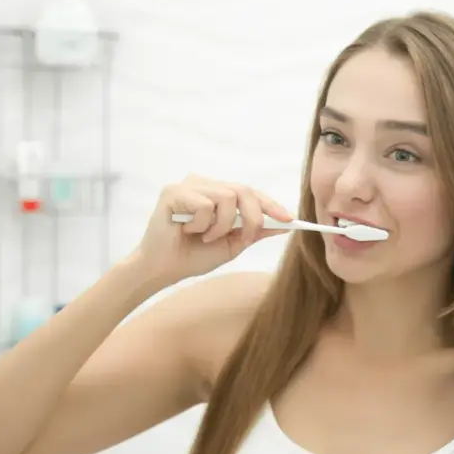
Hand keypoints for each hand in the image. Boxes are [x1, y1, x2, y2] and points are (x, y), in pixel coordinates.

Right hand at [134, 175, 293, 281]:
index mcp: (216, 192)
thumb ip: (254, 232)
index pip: (249, 191)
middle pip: (243, 190)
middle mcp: (203, 183)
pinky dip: (202, 225)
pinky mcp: (173, 192)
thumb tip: (284, 225)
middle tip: (244, 238)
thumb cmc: (192, 256)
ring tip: (204, 237)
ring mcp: (187, 185)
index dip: (271, 204)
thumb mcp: (232, 244)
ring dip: (221, 225)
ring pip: (226, 197)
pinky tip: (188, 232)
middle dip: (252, 217)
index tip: (290, 219)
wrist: (163, 270)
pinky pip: (204, 205)